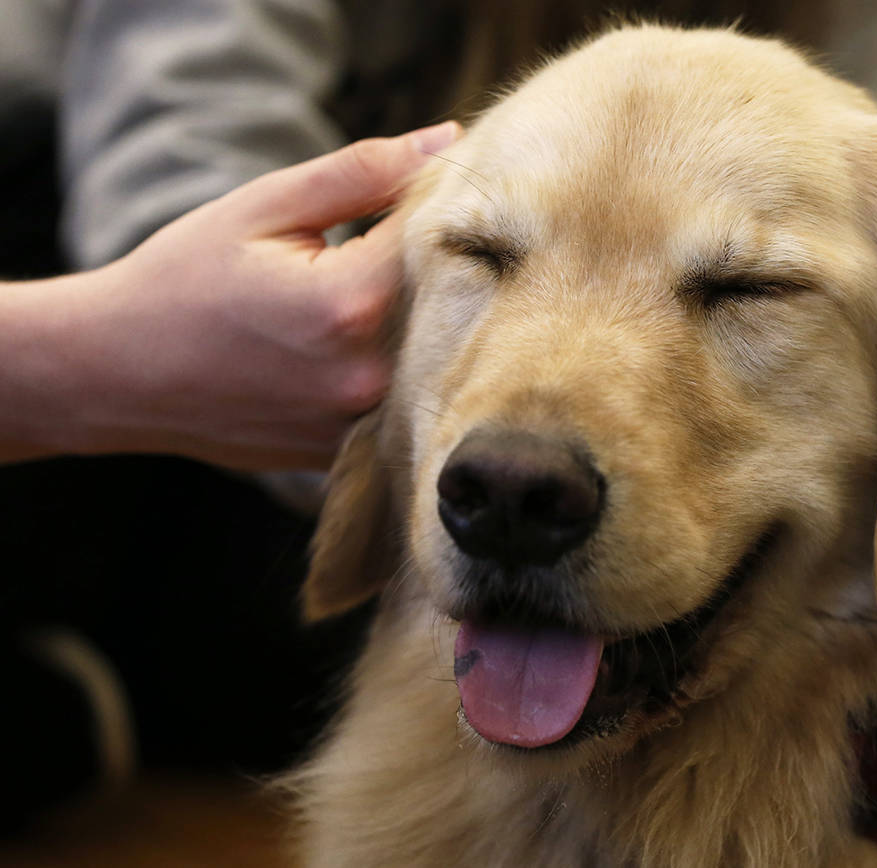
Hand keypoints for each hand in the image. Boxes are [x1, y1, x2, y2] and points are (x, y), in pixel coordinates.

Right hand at [1, 123, 459, 468]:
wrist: (117, 373)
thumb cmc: (185, 279)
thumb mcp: (266, 207)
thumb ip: (363, 174)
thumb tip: (449, 142)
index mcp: (351, 302)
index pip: (444, 236)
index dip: (444, 203)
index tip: (427, 190)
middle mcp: (370, 373)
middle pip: (455, 301)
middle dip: (442, 262)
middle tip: (404, 243)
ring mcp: (363, 422)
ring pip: (437, 355)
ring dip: (428, 317)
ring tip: (377, 294)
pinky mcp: (353, 451)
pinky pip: (408, 399)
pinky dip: (401, 365)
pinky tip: (362, 343)